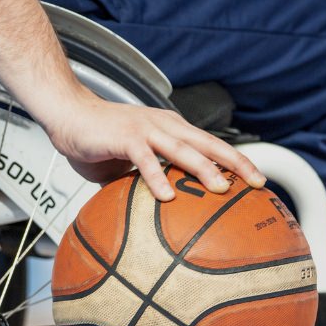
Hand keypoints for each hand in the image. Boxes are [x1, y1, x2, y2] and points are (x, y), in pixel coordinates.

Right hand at [40, 86, 265, 200]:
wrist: (67, 113)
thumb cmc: (99, 138)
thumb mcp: (132, 162)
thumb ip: (149, 180)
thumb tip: (159, 212)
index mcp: (170, 129)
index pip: (210, 145)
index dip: (235, 161)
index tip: (257, 180)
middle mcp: (164, 125)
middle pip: (208, 144)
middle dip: (235, 163)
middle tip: (257, 183)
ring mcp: (145, 129)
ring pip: (182, 149)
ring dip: (203, 169)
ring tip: (221, 189)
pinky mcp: (124, 137)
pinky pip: (144, 159)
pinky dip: (157, 177)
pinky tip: (166, 196)